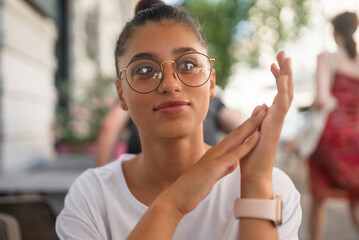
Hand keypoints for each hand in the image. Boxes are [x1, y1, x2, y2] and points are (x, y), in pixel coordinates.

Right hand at [159, 105, 267, 215]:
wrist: (177, 197)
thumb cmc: (193, 188)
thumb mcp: (212, 175)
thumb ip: (223, 168)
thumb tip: (233, 164)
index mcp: (215, 154)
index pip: (234, 137)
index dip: (247, 126)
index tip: (258, 116)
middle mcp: (215, 152)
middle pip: (237, 133)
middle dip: (252, 119)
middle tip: (264, 106)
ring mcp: (215, 158)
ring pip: (237, 138)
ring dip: (251, 125)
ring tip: (264, 113)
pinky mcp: (214, 167)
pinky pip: (234, 155)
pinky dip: (247, 145)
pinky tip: (257, 136)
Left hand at [240, 51, 292, 197]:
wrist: (253, 173)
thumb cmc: (250, 156)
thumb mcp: (251, 131)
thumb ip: (256, 118)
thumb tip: (261, 105)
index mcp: (269, 117)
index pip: (275, 92)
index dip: (275, 77)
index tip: (271, 63)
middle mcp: (276, 118)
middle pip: (283, 90)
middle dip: (284, 71)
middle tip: (283, 52)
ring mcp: (277, 123)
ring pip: (285, 95)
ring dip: (286, 77)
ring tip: (286, 59)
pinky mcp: (274, 129)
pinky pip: (281, 109)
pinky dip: (283, 94)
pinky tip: (283, 80)